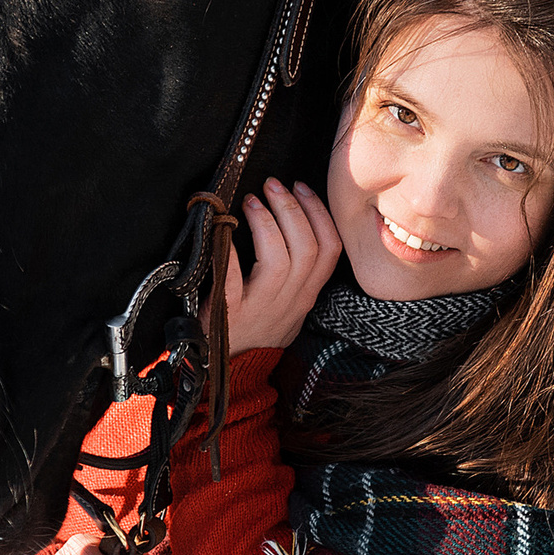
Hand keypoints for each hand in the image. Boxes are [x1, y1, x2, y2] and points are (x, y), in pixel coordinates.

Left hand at [223, 178, 342, 350]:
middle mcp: (290, 300)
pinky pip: (233, 283)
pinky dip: (230, 255)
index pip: (330, 249)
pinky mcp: (230, 316)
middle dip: (292, 208)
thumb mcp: (289, 304)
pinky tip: (223, 231)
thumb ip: (297, 270)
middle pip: (307, 249)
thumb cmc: (257, 329)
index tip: (302, 187)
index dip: (320, 213)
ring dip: (266, 223)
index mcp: (306, 294)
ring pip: (279, 262)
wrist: (230, 370)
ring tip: (251, 201)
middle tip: (273, 184)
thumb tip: (292, 216)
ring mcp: (262, 309)